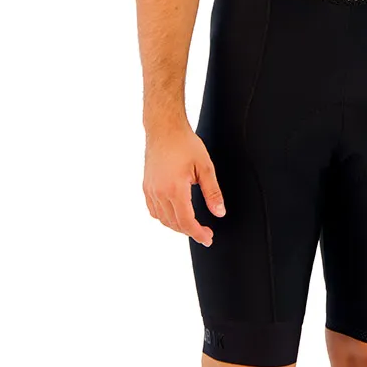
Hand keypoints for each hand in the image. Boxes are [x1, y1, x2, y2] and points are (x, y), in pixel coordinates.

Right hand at [143, 123, 225, 245]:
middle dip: (190, 232)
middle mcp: (159, 193)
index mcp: (175, 189)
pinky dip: (165, 217)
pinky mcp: (146, 186)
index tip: (208, 238)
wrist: (164, 128)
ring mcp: (150, 190)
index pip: (186, 222)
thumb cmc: (185, 143)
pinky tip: (174, 214)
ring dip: (177, 226)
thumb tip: (219, 213)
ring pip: (162, 219)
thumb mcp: (205, 167)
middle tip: (205, 233)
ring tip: (192, 225)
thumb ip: (213, 192)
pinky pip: (154, 210)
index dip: (198, 234)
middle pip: (174, 224)